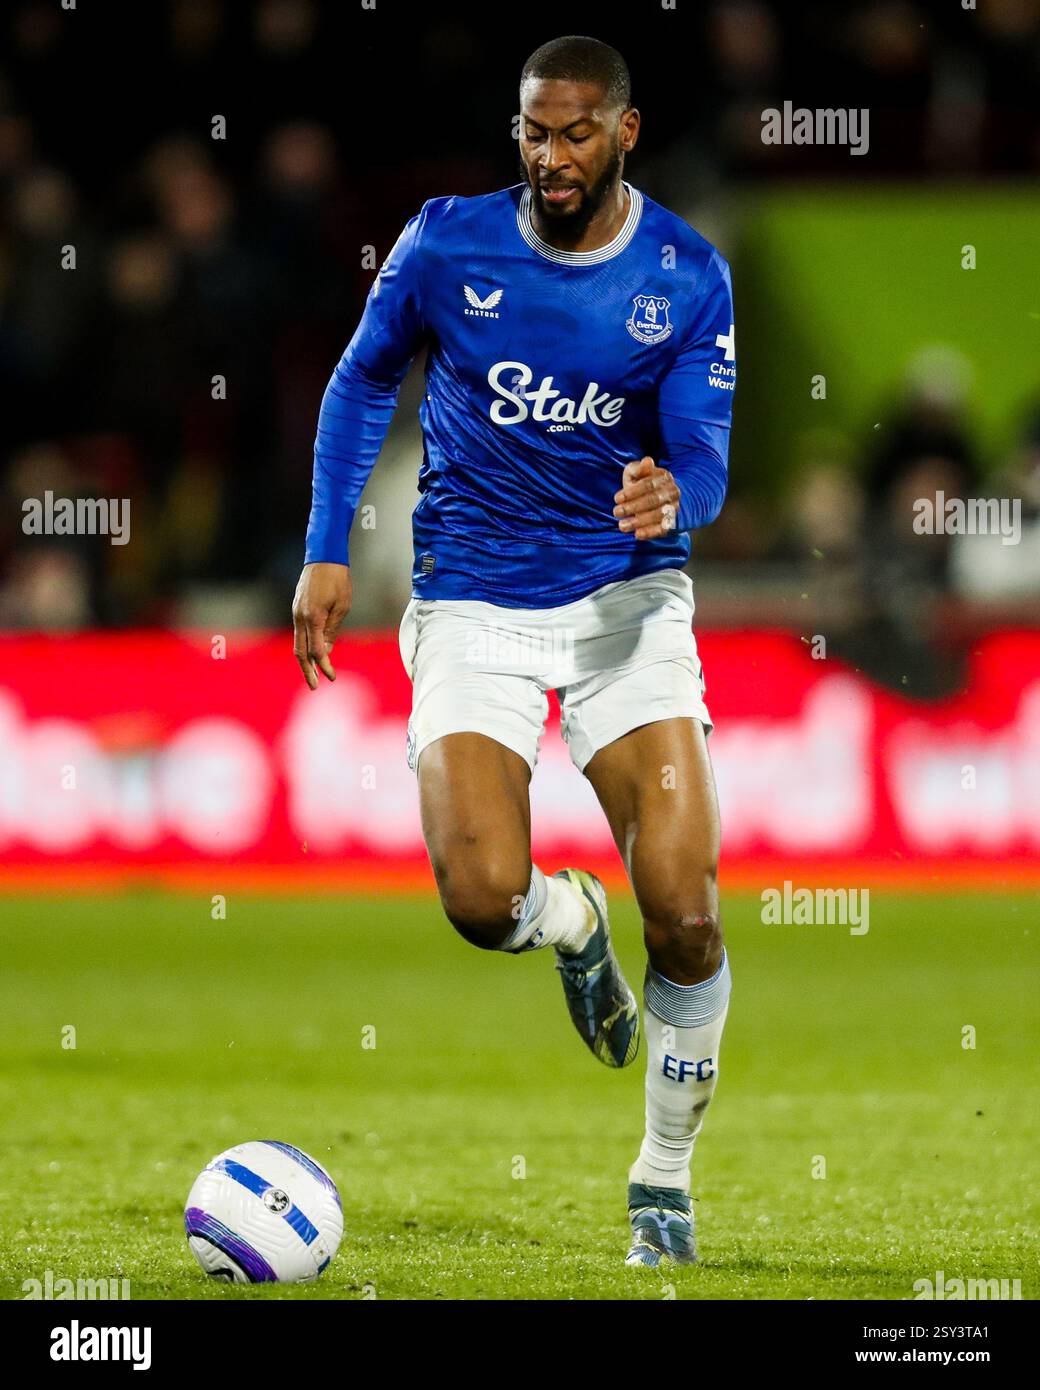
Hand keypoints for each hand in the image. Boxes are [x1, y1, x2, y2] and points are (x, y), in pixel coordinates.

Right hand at [292, 562, 351, 688]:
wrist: (323, 557)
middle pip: (301, 652)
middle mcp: (300, 617)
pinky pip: (299, 632)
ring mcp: (296, 612)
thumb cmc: (338, 580)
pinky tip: (311, 654)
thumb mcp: (342, 607)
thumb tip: (326, 651)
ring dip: (304, 660)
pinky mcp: (297, 608)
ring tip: (312, 674)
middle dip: (308, 671)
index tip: (331, 678)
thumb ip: (333, 630)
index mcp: (314, 618)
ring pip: (297, 643)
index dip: (324, 666)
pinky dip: (304, 646)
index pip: (316, 651)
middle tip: (314, 687)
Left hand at [613, 456, 679, 539]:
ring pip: (658, 515)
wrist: (663, 497)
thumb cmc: (642, 483)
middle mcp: (672, 492)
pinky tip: (637, 535)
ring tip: (622, 526)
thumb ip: (639, 469)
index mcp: (664, 477)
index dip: (632, 492)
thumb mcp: (637, 473)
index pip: (649, 484)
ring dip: (639, 521)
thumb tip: (647, 461)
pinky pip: (663, 528)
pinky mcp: (672, 522)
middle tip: (616, 512)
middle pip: (653, 500)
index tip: (616, 499)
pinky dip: (651, 532)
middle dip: (633, 507)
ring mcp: (674, 507)